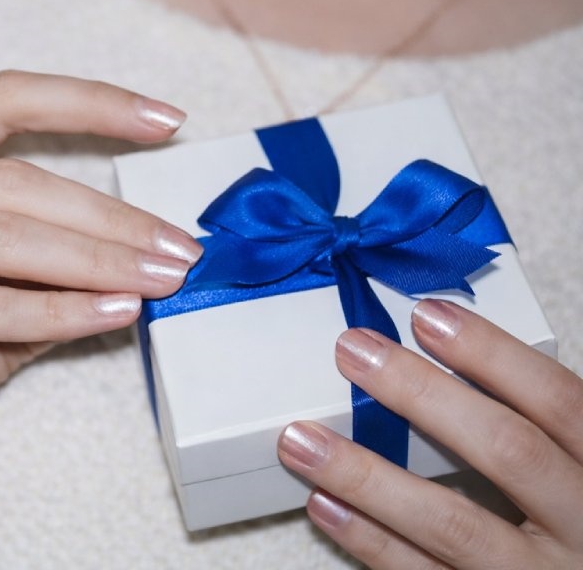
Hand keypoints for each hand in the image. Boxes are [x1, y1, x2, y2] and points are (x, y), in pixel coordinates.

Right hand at [0, 71, 200, 564]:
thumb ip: (42, 265)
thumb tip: (144, 248)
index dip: (87, 101)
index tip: (166, 119)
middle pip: (11, 179)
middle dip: (110, 215)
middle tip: (181, 246)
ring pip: (1, 237)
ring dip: (97, 261)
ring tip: (160, 279)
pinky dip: (56, 314)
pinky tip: (110, 315)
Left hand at [278, 299, 582, 568]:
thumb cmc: (572, 519)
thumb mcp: (574, 469)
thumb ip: (533, 425)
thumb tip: (442, 346)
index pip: (559, 403)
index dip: (495, 355)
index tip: (427, 316)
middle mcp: (582, 527)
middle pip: (507, 451)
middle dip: (424, 396)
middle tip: (351, 352)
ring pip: (452, 523)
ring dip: (368, 478)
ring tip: (302, 440)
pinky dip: (370, 541)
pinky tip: (324, 505)